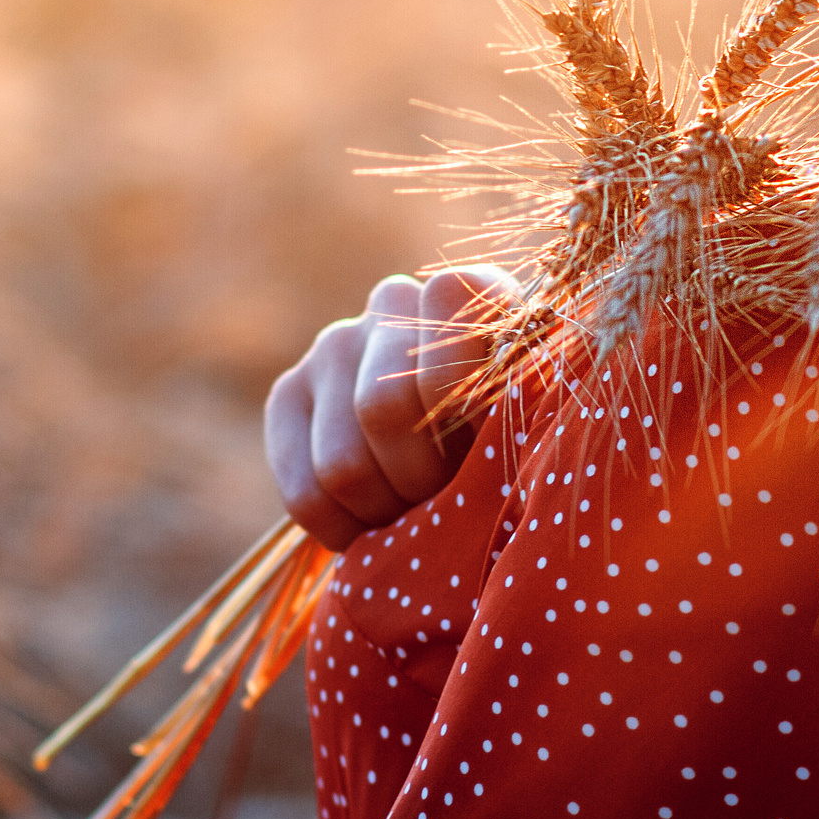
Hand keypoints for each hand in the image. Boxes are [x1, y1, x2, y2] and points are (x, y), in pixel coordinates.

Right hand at [264, 268, 509, 550]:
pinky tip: (369, 527)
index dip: (460, 420)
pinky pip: (303, 489)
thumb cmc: (512, 425)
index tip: (484, 455)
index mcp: (467, 290)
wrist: (461, 439)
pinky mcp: (289, 391)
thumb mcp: (529, 413)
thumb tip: (483, 457)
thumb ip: (516, 414)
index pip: (441, 352)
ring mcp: (335, 342)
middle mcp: (395, 299)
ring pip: (341, 464)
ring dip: (384, 511)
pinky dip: (339, 528)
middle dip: (422, 479)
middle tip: (447, 498)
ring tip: (417, 511)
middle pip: (383, 411)